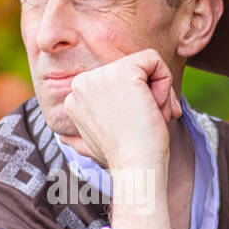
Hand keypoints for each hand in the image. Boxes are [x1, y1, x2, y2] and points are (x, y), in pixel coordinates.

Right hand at [61, 49, 181, 169]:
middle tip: (146, 122)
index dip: (132, 101)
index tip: (135, 125)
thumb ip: (78, 140)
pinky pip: (154, 59)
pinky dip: (165, 81)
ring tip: (148, 117)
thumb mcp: (93, 146)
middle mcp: (82, 82)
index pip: (114, 81)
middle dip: (147, 94)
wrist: (134, 168)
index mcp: (74, 97)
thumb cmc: (121, 160)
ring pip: (144, 65)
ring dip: (157, 91)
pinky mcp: (124, 71)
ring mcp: (100, 75)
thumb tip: (63, 140)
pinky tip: (154, 107)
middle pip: (129, 71)